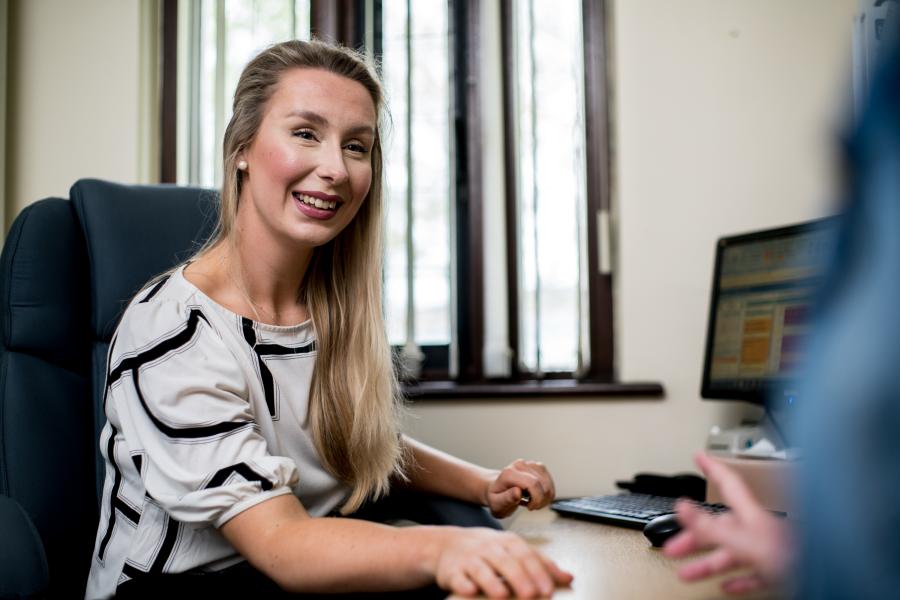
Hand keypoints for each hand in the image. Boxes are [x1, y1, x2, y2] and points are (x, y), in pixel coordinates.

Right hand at [434, 527, 572, 598]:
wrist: (446, 545)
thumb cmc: (487, 550)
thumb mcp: (513, 551)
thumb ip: (541, 564)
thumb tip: (569, 577)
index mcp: (508, 543)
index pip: (526, 555)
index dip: (538, 571)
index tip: (549, 589)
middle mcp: (489, 548)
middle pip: (505, 561)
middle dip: (519, 578)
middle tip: (532, 595)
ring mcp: (469, 558)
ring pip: (481, 568)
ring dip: (491, 582)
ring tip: (502, 596)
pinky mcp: (452, 570)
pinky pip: (458, 577)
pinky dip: (463, 584)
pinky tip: (470, 591)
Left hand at [486, 460, 555, 517]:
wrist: (495, 489)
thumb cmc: (496, 498)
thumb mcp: (497, 504)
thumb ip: (506, 498)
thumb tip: (517, 491)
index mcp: (509, 473)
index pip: (533, 484)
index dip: (537, 499)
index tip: (530, 508)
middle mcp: (519, 465)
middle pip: (543, 484)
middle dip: (541, 500)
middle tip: (531, 507)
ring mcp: (529, 464)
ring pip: (548, 483)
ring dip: (545, 497)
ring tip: (533, 502)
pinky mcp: (537, 467)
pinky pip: (550, 481)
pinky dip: (547, 493)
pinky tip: (538, 497)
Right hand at [663, 452, 792, 594]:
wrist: (826, 579)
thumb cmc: (794, 557)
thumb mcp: (745, 540)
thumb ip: (712, 526)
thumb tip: (682, 506)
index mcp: (751, 514)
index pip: (728, 483)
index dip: (712, 467)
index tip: (700, 455)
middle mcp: (758, 528)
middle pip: (720, 526)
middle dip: (694, 534)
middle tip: (674, 544)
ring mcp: (768, 549)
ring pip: (730, 553)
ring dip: (707, 563)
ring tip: (687, 573)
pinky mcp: (776, 569)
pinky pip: (750, 572)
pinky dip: (735, 578)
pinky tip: (727, 584)